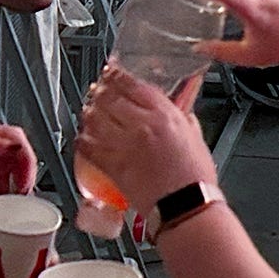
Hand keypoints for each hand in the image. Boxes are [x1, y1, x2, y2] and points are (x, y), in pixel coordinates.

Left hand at [76, 65, 216, 216]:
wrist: (187, 205)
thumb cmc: (195, 177)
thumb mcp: (196, 137)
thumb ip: (184, 120)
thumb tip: (179, 112)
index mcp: (165, 114)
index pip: (133, 85)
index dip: (117, 75)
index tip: (111, 72)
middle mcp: (143, 125)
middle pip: (110, 98)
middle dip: (100, 91)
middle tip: (96, 90)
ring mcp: (126, 145)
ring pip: (96, 120)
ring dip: (89, 113)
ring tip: (87, 111)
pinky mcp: (115, 166)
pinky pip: (90, 148)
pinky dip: (83, 141)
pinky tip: (82, 138)